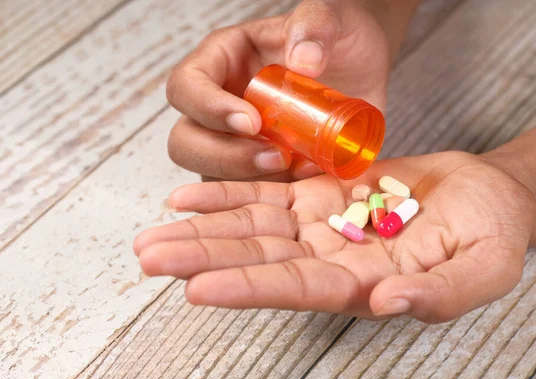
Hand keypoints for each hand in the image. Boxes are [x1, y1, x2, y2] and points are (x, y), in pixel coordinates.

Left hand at [134, 151, 535, 322]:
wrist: (487, 194)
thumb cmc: (493, 233)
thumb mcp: (485, 267)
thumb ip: (440, 295)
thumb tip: (388, 304)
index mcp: (363, 285)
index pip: (295, 288)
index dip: (247, 287)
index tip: (198, 289)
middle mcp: (329, 260)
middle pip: (256, 259)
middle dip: (202, 257)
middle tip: (149, 258)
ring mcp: (318, 227)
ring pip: (250, 227)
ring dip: (201, 228)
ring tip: (152, 234)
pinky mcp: (317, 196)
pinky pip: (263, 197)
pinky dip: (225, 195)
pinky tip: (186, 198)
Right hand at [166, 0, 389, 181]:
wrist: (360, 74)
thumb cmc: (337, 39)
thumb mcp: (333, 17)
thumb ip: (316, 25)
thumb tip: (303, 61)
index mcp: (221, 61)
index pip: (186, 87)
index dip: (209, 109)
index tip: (252, 122)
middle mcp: (216, 105)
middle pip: (185, 140)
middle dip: (224, 156)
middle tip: (275, 157)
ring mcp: (231, 142)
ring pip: (209, 173)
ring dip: (244, 180)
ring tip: (293, 168)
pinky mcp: (253, 169)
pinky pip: (244, 193)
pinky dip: (269, 194)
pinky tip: (305, 179)